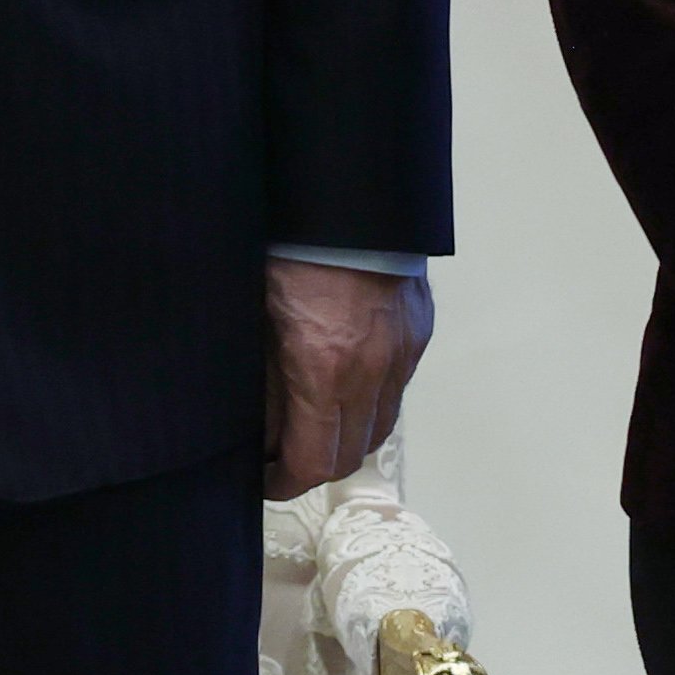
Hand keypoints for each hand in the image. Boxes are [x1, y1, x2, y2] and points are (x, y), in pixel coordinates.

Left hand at [264, 259, 433, 495]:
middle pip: (351, 455)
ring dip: (348, 439)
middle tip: (284, 459)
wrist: (346, 193)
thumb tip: (258, 431)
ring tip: (314, 426)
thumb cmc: (288, 245)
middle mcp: (372, 370)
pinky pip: (397, 388)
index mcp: (324, 368)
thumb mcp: (256, 316)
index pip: (314, 461)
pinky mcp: (417, 332)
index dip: (285, 481)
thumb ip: (262, 380)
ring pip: (380, 427)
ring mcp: (401, 353)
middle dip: (315, 467)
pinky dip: (371, 402)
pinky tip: (345, 385)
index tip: (265, 479)